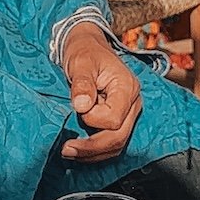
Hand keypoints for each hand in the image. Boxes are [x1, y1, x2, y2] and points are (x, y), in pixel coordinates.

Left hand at [61, 25, 141, 162]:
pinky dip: (95, 150)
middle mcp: (132, 103)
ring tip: (68, 152)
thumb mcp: (80, 62)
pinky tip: (78, 150)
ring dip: (92, 153)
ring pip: (116, 144)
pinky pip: (111, 141)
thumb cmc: (85, 51)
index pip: (114, 118)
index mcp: (127, 87)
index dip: (93, 119)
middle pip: (118, 137)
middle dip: (91, 147)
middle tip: (66, 149)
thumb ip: (82, 83)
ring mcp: (128, 113)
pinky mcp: (119, 119)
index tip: (77, 108)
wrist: (87, 47)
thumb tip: (81, 106)